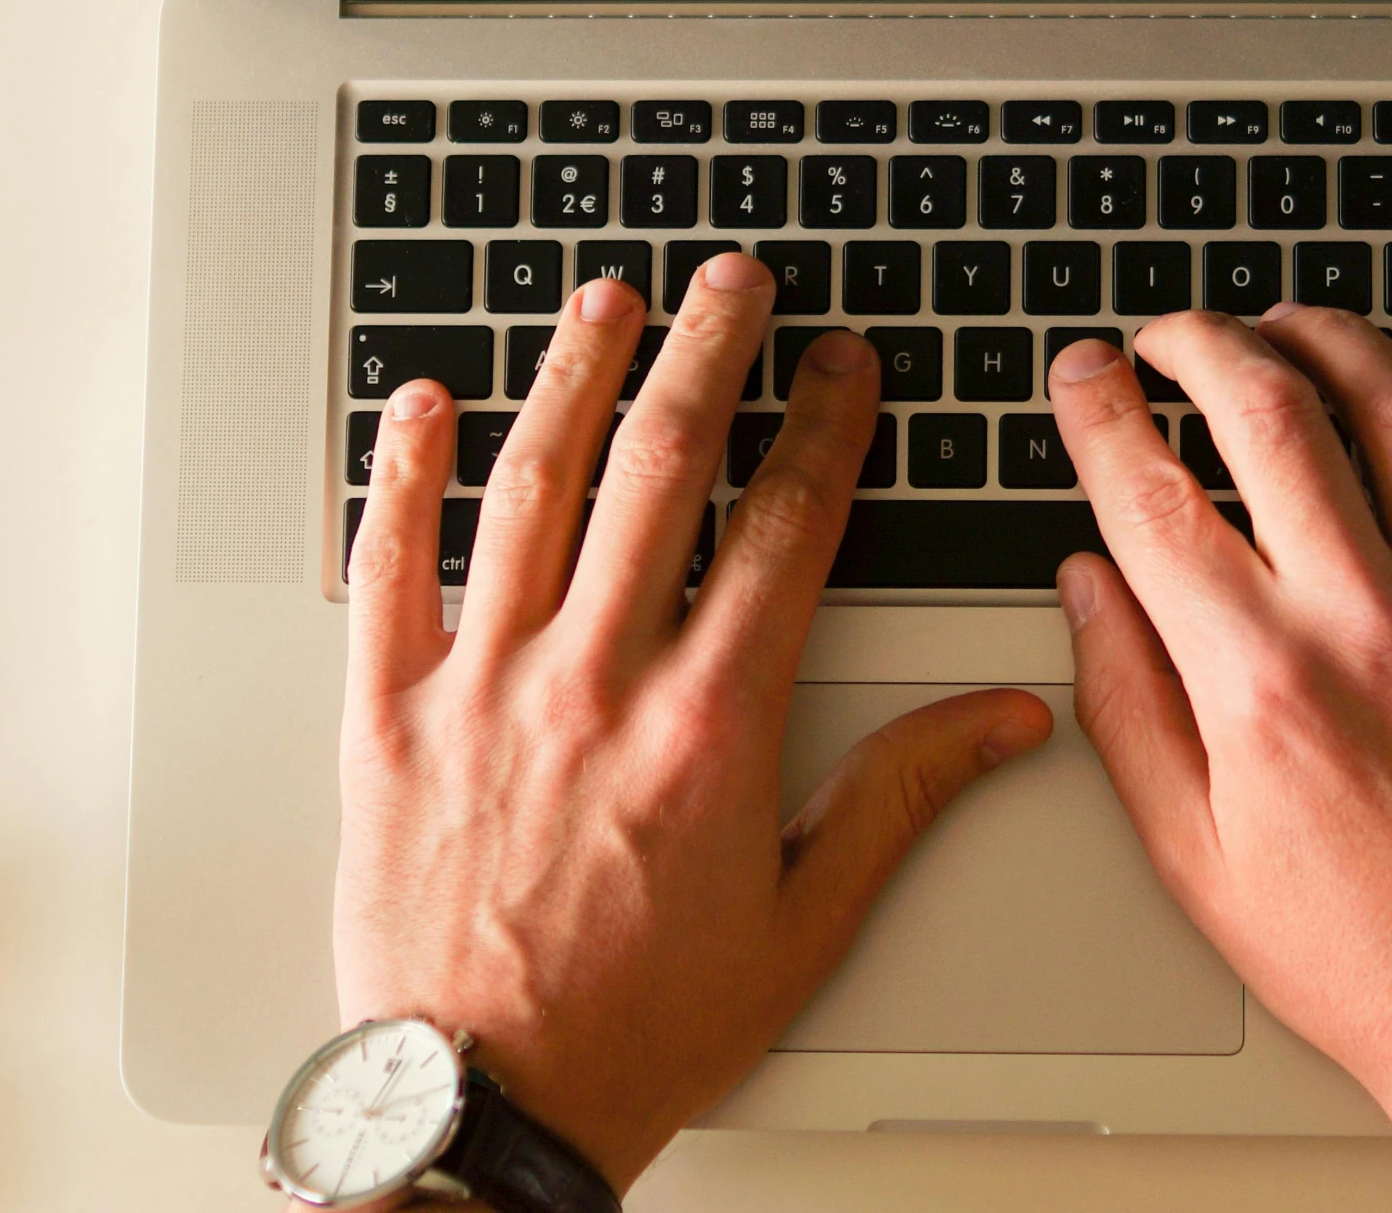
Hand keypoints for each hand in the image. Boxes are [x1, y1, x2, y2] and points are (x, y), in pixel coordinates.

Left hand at [337, 258, 1051, 1191]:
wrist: (485, 1105)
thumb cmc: (643, 1023)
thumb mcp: (808, 919)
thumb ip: (903, 795)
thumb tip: (1004, 722)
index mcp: (708, 723)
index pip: (787, 528)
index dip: (826, 427)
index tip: (842, 366)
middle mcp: (596, 681)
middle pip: (665, 471)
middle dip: (710, 356)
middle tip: (735, 285)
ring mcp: (483, 688)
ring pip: (534, 490)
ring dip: (575, 378)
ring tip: (606, 301)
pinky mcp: (388, 720)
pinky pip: (386, 569)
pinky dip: (400, 478)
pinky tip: (419, 404)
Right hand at [1049, 309, 1391, 1211]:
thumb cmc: (1367, 958)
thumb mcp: (1195, 858)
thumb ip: (1126, 707)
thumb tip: (1088, 588)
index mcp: (1259, 682)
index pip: (1152, 496)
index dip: (1101, 412)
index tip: (1085, 376)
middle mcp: (1367, 622)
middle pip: (1269, 414)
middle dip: (1201, 344)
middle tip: (1170, 336)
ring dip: (1331, 338)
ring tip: (1288, 323)